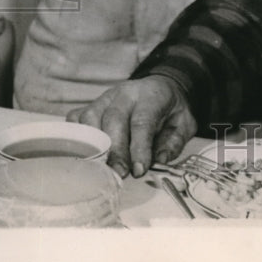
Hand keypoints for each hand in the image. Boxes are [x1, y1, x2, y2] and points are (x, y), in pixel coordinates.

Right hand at [67, 76, 196, 178]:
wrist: (162, 87)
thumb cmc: (171, 110)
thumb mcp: (185, 123)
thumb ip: (174, 142)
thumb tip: (160, 161)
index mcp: (151, 95)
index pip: (142, 120)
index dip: (139, 147)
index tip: (139, 170)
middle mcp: (125, 93)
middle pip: (114, 119)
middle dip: (115, 150)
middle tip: (119, 174)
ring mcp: (105, 97)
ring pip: (91, 117)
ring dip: (93, 145)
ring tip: (100, 169)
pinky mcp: (92, 104)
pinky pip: (76, 118)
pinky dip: (76, 136)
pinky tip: (83, 155)